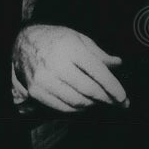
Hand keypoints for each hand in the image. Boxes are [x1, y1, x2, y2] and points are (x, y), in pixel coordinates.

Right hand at [13, 24, 127, 111]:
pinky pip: (62, 107)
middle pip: (88, 90)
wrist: (25, 42)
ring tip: (102, 102)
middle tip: (118, 103)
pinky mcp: (36, 91)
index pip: (98, 72)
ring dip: (93, 105)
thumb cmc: (57, 39)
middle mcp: (56, 64)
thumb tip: (118, 64)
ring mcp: (44, 79)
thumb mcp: (80, 39)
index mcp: (71, 48)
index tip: (123, 97)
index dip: (113, 87)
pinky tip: (85, 104)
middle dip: (107, 99)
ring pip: (76, 102)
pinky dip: (77, 109)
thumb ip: (100, 54)